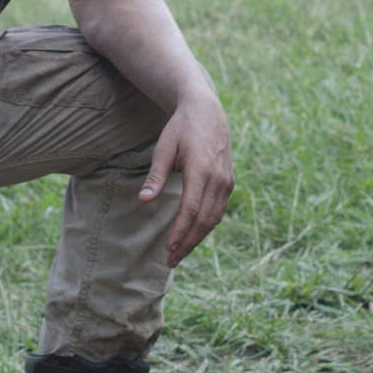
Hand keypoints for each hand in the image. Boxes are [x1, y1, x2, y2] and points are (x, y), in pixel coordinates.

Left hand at [138, 87, 233, 266]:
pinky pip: (219, 210)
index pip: (191, 209)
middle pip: (204, 220)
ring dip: (197, 238)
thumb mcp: (163, 148)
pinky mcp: (229, 182)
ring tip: (179, 253)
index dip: (180, 232)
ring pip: (214, 218)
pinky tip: (193, 234)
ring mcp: (227, 181)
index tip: (168, 249)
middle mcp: (218, 178)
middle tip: (171, 261)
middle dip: (188, 243)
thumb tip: (143, 200)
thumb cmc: (181, 129)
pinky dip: (206, 226)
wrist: (207, 112)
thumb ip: (155, 176)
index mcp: (201, 170)